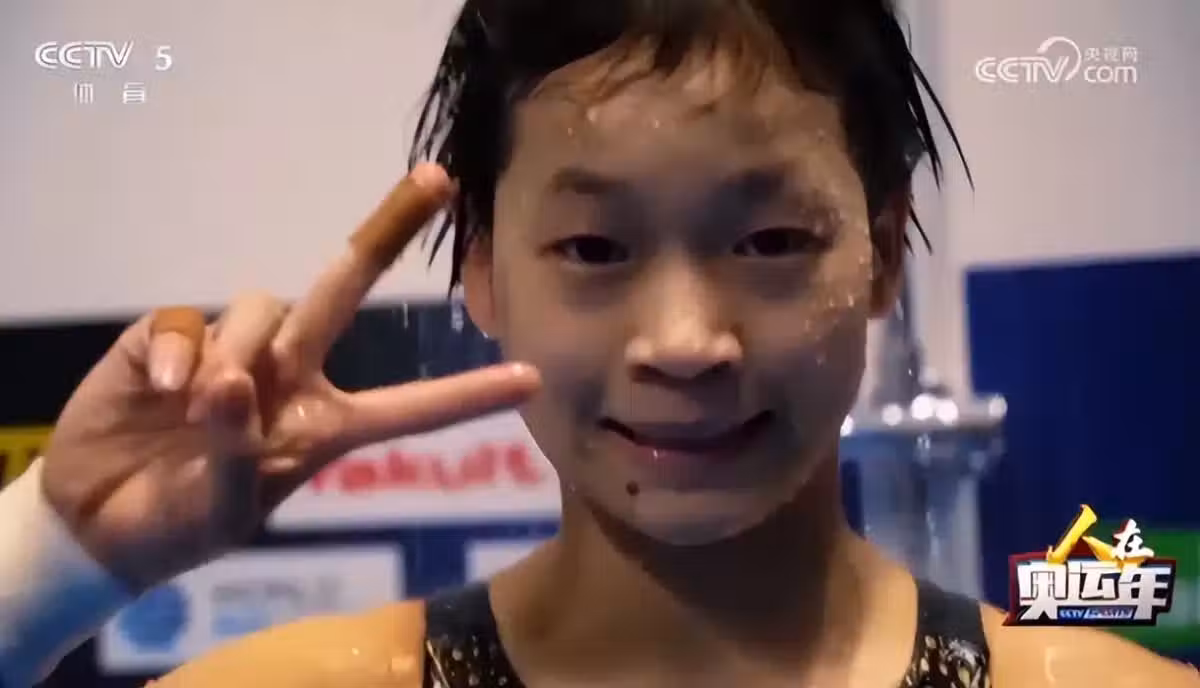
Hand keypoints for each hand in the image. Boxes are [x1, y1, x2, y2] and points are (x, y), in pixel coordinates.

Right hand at [39, 164, 540, 591]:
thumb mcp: (223, 509)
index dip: (464, 395)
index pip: (406, 410)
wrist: (98, 522)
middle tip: (439, 179)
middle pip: (343, 289)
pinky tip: (166, 392)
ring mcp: (233, 351)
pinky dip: (182, 354)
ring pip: (263, 307)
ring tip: (204, 410)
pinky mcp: (171, 340)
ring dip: (241, 352)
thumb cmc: (178, 524)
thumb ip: (238, 452)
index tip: (531, 381)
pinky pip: (188, 321)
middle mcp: (288, 376)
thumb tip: (234, 382)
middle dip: (388, 232)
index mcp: (323, 427)